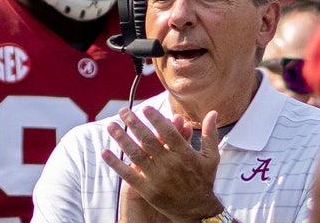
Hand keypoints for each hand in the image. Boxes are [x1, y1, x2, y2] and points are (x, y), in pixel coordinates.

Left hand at [101, 106, 223, 222]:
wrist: (197, 210)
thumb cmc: (204, 181)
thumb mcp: (212, 157)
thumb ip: (209, 134)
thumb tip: (213, 112)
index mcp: (185, 155)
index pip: (168, 133)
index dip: (156, 119)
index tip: (146, 108)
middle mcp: (170, 165)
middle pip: (149, 140)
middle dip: (134, 123)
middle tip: (124, 111)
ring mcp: (157, 178)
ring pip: (136, 155)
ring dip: (122, 139)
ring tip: (111, 126)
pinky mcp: (147, 190)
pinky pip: (128, 175)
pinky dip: (116, 164)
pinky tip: (105, 153)